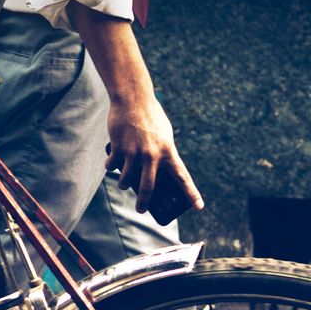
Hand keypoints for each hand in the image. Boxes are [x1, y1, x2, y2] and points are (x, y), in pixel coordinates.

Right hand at [105, 90, 203, 215]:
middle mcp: (152, 155)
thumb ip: (162, 153)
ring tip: (124, 183)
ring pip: (126, 180)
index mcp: (168, 151)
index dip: (191, 193)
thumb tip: (153, 171)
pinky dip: (111, 166)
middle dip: (143, 203)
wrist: (133, 100)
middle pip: (148, 187)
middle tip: (141, 210)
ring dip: (124, 184)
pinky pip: (113, 166)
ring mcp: (134, 153)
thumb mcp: (164, 135)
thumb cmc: (151, 117)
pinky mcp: (119, 148)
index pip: (182, 177)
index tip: (199, 207)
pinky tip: (112, 163)